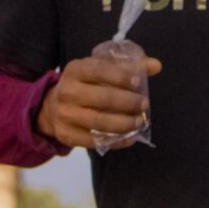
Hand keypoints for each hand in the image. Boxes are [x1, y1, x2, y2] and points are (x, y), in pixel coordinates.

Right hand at [35, 49, 162, 150]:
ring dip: (124, 123)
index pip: (99, 70)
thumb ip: (128, 66)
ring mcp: (64, 114)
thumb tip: (156, 65)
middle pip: (102, 98)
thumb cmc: (84, 85)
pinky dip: (116, 141)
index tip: (138, 82)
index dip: (120, 76)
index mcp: (75, 70)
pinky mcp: (66, 134)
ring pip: (99, 122)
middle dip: (128, 102)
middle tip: (144, 105)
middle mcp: (66, 91)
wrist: (52, 107)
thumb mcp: (100, 70)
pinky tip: (130, 138)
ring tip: (139, 122)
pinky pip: (94, 141)